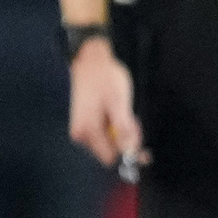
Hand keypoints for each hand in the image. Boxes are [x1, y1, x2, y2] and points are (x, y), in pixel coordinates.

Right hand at [66, 41, 144, 174]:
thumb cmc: (104, 77)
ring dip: (121, 131)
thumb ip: (123, 129)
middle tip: (132, 119)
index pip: (111, 157)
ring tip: (124, 111)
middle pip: (110, 151)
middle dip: (126, 139)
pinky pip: (103, 133)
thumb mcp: (119, 102)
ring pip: (108, 142)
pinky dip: (114, 126)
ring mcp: (81, 128)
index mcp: (87, 130)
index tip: (136, 135)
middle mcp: (80, 133)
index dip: (127, 150)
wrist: (90, 60)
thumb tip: (130, 150)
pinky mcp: (84, 123)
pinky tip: (116, 112)